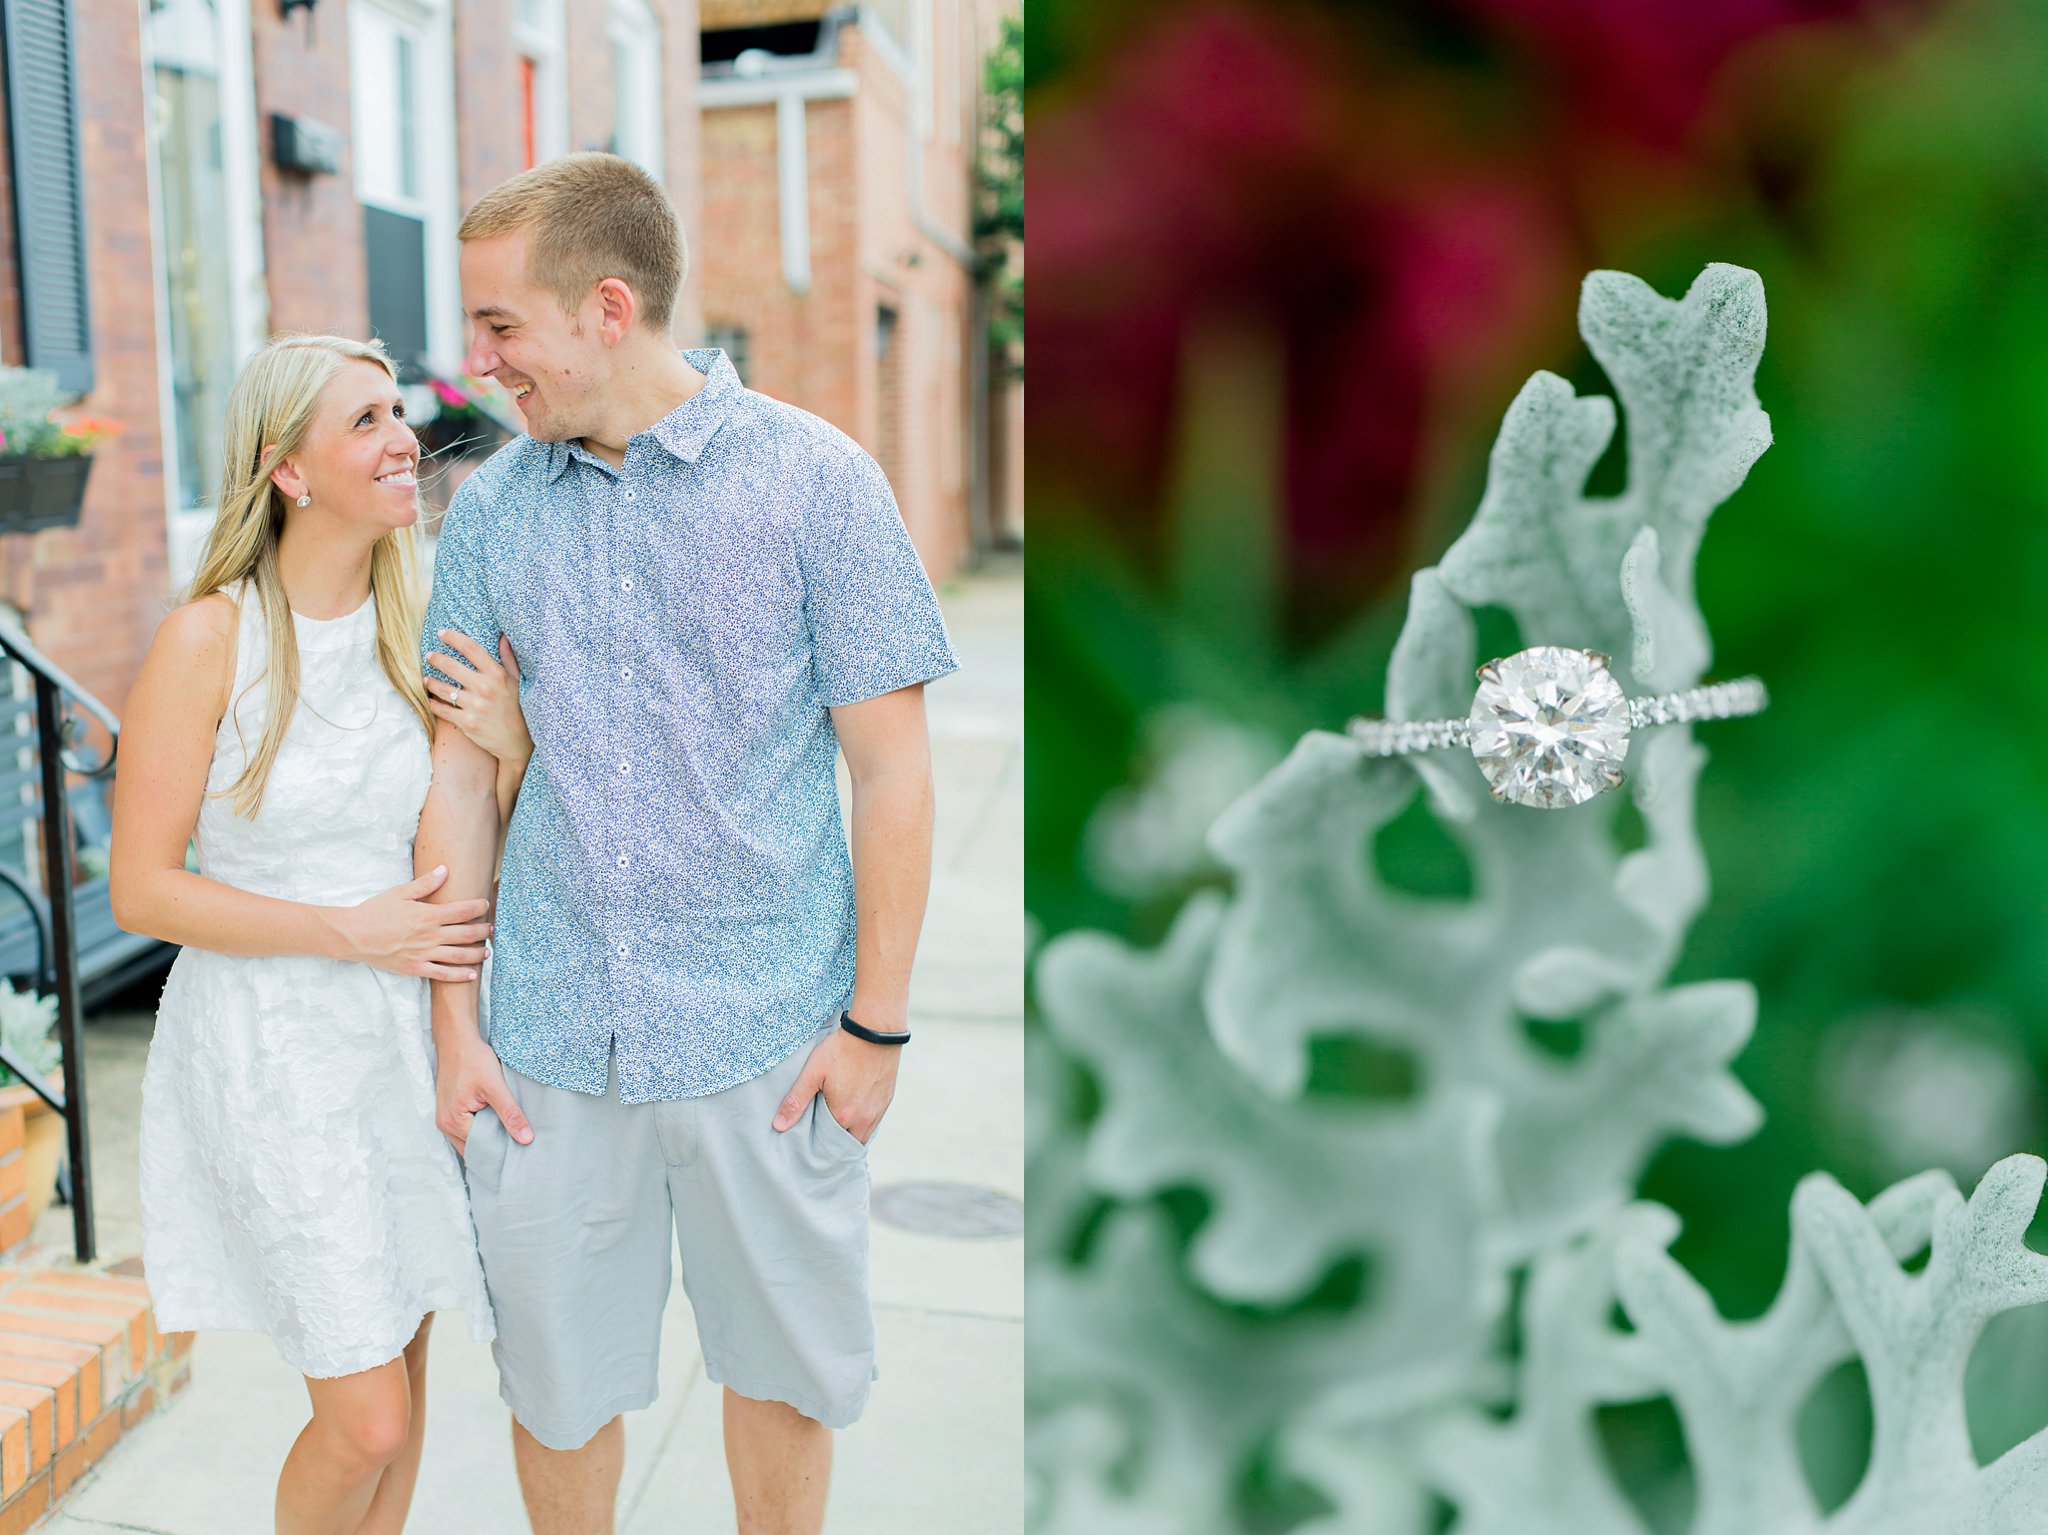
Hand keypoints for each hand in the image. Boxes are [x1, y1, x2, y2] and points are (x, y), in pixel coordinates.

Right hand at [334, 865, 490, 980]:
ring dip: (477, 953)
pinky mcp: (415, 968)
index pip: (462, 911)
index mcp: (428, 915)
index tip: (486, 905)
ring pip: (459, 955)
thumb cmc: (375, 911)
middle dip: (483, 931)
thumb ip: (425, 883)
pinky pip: (443, 974)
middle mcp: (430, 935)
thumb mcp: (400, 892)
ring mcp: (424, 954)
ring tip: (488, 951)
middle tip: (492, 929)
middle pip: (466, 934)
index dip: (478, 907)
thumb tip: (444, 869)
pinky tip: (472, 975)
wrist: (353, 935)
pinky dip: (460, 976)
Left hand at [425, 629, 531, 766]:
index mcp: (497, 675)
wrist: (519, 743)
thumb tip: (503, 637)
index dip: (453, 638)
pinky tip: (430, 700)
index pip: (471, 648)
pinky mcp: (466, 723)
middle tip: (429, 655)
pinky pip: (442, 710)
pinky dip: (433, 704)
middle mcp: (485, 688)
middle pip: (451, 666)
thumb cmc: (519, 709)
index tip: (442, 633)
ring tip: (426, 679)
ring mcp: (475, 706)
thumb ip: (508, 659)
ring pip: (442, 688)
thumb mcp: (518, 682)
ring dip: (431, 682)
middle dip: (435, 658)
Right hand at [435, 1031, 533, 1154]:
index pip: (481, 1149)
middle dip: (494, 1148)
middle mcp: (445, 1124)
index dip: (501, 1151)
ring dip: (488, 1138)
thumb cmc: (472, 1059)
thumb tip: (526, 1139)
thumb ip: (510, 1113)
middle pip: (474, 1148)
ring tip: (511, 1135)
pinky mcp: (450, 1110)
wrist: (457, 1040)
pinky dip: (481, 1128)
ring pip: (470, 1139)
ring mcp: (445, 1118)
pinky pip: (466, 1129)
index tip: (520, 1152)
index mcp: (453, 1122)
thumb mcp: (495, 1086)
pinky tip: (497, 1123)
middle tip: (519, 1147)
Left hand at [772, 1027, 901, 1142]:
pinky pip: (875, 1123)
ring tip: (836, 1126)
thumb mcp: (813, 1072)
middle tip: (822, 1138)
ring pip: (864, 1135)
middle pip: (848, 1144)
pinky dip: (863, 1123)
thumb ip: (796, 1100)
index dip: (820, 1146)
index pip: (830, 1145)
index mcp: (843, 1115)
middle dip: (835, 1144)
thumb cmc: (842, 1049)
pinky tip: (853, 1112)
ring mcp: (878, 1110)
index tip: (811, 1143)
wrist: (875, 1031)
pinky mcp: (887, 1099)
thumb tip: (779, 1126)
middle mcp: (864, 1118)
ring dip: (851, 1134)